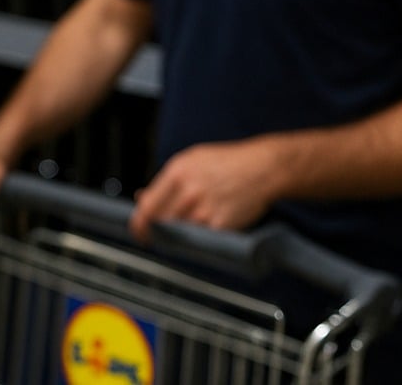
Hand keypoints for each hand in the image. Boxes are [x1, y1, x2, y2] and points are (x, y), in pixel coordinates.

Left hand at [129, 136, 282, 242]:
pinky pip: (201, 239)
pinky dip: (198, 240)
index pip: (147, 206)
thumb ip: (166, 181)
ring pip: (179, 234)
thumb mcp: (191, 160)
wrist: (263, 168)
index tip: (138, 232)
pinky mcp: (221, 225)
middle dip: (156, 233)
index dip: (139, 224)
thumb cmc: (227, 162)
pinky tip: (203, 232)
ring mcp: (204, 209)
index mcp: (177, 172)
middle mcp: (188, 191)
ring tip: (185, 231)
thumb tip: (142, 198)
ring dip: (177, 237)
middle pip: (160, 223)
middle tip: (157, 237)